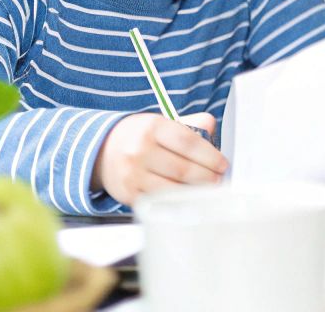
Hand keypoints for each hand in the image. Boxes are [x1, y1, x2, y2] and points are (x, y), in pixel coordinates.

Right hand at [93, 112, 225, 206]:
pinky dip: (177, 202)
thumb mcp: (162, 122)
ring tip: (207, 190)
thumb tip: (211, 127)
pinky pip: (159, 201)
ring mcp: (132, 174)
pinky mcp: (128, 194)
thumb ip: (189, 124)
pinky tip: (188, 199)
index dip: (210, 156)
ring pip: (172, 188)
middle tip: (218, 180)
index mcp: (153, 127)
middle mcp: (139, 150)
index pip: (188, 142)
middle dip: (207, 177)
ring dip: (195, 192)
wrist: (102, 151)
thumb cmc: (140, 137)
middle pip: (182, 168)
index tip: (222, 164)